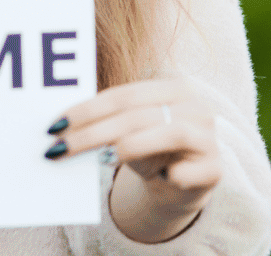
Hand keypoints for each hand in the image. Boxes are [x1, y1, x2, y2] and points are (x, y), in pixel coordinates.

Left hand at [45, 79, 220, 242]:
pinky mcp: (214, 170)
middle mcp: (195, 106)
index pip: (123, 95)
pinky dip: (173, 175)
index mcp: (173, 87)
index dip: (87, 110)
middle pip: (136, 116)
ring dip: (128, 147)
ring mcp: (208, 137)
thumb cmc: (150, 150)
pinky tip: (162, 177)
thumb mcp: (129, 131)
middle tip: (59, 148)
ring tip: (100, 160)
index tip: (55, 125)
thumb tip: (62, 126)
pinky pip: (188, 171)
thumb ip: (108, 122)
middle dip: (92, 133)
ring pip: (167, 133)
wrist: (184, 184)